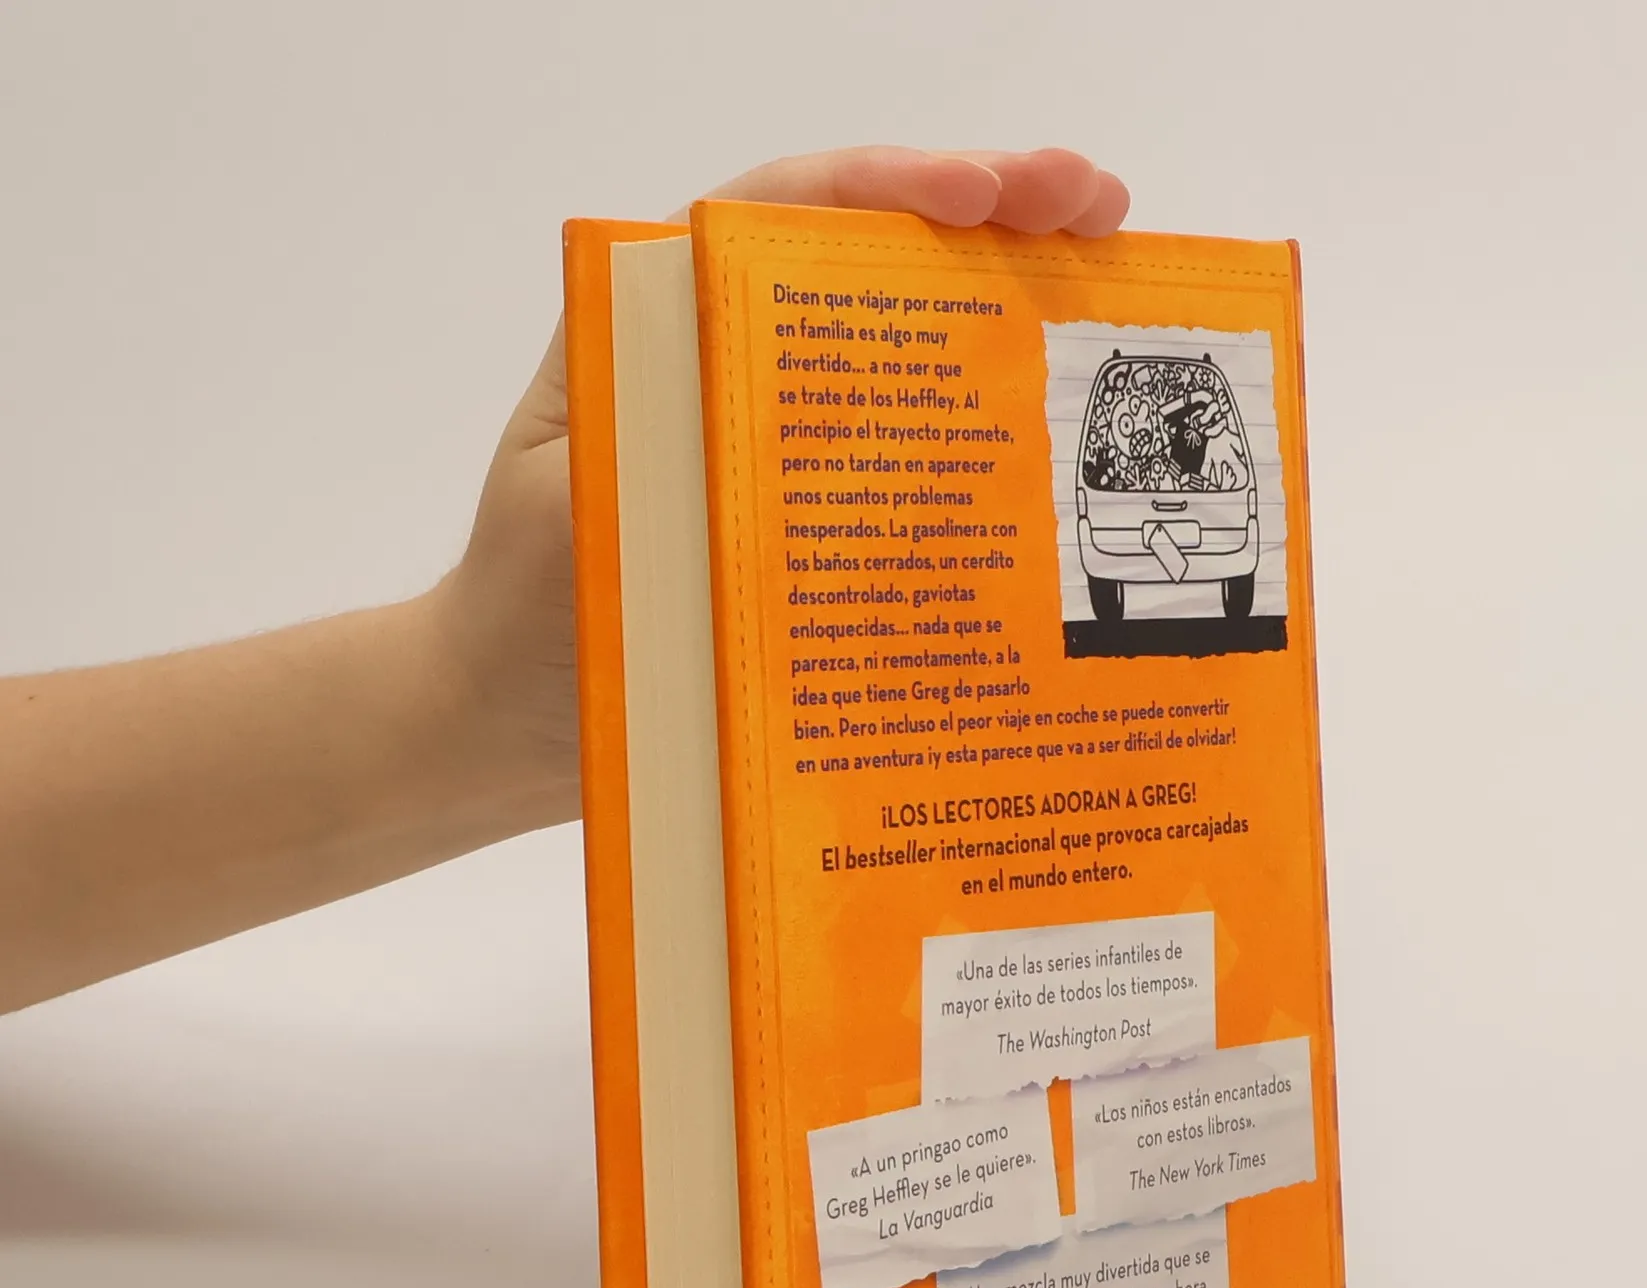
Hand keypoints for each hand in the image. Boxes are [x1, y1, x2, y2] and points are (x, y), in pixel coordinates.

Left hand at [438, 147, 1130, 823]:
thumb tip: (772, 383)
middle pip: (872, 255)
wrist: (511, 719)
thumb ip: (652, 428)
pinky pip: (911, 450)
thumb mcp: (577, 503)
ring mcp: (785, 437)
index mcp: (669, 326)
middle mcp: (737, 360)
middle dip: (991, 214)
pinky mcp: (816, 512)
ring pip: (907, 340)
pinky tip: (1059, 413)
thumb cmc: (530, 611)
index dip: (895, 188)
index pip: (787, 215)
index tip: (992, 196)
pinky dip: (988, 419)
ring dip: (1009, 297)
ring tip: (1114, 271)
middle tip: (1101, 207)